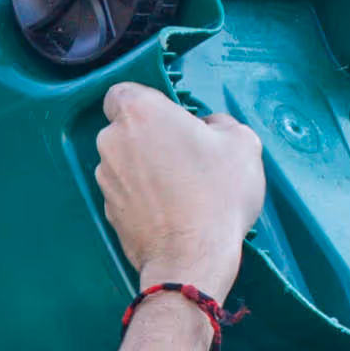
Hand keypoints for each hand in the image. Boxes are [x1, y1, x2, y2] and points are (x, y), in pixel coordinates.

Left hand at [97, 81, 264, 301]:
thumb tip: (210, 128)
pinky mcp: (108, 211)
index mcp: (140, 112)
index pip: (123, 92)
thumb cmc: (216, 196)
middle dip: (151, 139)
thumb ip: (221, 123)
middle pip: (126, 129)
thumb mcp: (242, 143)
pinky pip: (127, 193)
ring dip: (147, 170)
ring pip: (125, 163)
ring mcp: (106, 178)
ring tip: (183, 189)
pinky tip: (172, 211)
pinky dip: (144, 198)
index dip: (147, 104)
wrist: (192, 258)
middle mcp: (112, 141)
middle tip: (187, 157)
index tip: (170, 120)